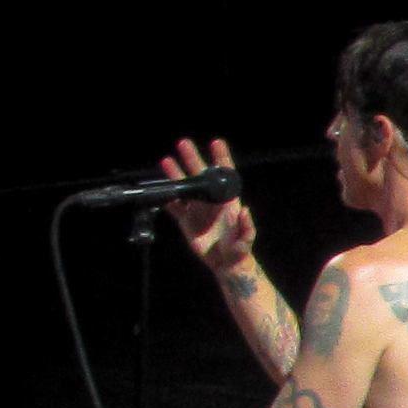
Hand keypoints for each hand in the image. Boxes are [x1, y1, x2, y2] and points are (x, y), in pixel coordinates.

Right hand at [160, 137, 253, 274]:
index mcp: (226, 201)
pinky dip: (167, 199)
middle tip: (184, 143)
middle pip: (200, 176)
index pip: (225, 175)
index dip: (221, 158)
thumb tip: (246, 210)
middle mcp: (210, 201)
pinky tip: (160, 190)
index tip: (216, 142)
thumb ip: (246, 226)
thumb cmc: (239, 250)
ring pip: (184, 188)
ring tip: (166, 160)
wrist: (226, 264)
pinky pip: (174, 207)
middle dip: (192, 159)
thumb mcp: (245, 239)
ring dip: (176, 175)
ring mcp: (197, 210)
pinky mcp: (186, 221)